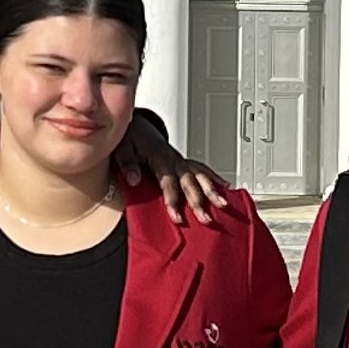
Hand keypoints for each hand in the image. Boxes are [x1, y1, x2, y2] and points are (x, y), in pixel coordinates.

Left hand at [112, 106, 234, 223]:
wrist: (137, 129)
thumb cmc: (130, 140)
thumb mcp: (122, 148)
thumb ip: (128, 164)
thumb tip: (134, 179)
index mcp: (159, 158)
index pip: (168, 181)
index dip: (173, 199)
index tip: (177, 217)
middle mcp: (174, 160)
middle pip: (189, 181)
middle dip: (199, 201)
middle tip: (205, 218)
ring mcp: (182, 161)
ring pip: (201, 175)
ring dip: (212, 191)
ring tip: (223, 205)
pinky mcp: (185, 163)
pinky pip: (203, 170)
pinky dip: (215, 179)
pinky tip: (226, 188)